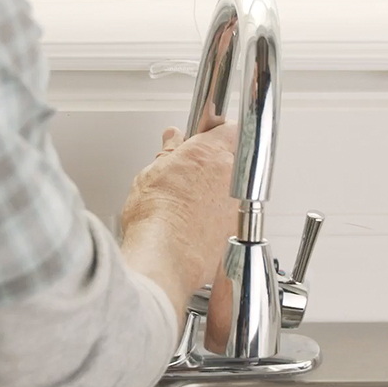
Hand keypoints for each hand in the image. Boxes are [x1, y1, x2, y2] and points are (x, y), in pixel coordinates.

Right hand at [119, 123, 238, 326]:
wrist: (166, 257)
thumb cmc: (156, 218)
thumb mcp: (151, 174)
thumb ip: (169, 153)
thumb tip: (173, 140)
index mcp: (210, 154)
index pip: (227, 129)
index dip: (214, 134)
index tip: (202, 139)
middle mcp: (230, 176)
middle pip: (232, 160)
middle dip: (214, 164)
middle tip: (189, 172)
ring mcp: (236, 204)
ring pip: (231, 190)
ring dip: (216, 193)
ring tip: (188, 204)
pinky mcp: (236, 232)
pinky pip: (228, 218)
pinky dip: (215, 221)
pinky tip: (194, 226)